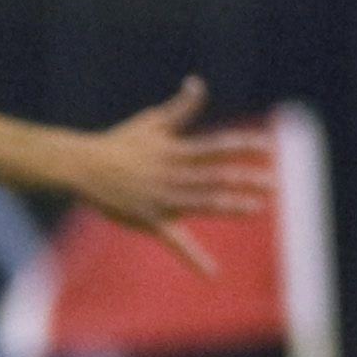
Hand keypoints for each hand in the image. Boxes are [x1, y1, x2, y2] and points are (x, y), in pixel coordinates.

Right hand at [68, 78, 269, 273]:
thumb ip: (181, 107)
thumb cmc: (119, 143)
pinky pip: (175, 241)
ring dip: (230, 205)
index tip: (267, 145)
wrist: (83, 166)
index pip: (215, 147)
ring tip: (257, 207)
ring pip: (202, 202)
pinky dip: (193, 258)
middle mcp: (173, 175)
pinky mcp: (150, 221)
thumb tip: (198, 83)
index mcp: (175, 151)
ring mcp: (162, 199)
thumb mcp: (152, 122)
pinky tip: (212, 273)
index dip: (242, 145)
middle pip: (214, 176)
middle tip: (273, 182)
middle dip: (244, 178)